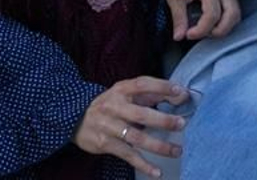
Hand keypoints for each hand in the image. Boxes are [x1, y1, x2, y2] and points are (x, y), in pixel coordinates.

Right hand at [72, 76, 188, 177]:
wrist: (76, 119)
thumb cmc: (110, 105)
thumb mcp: (125, 93)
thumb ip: (151, 94)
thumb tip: (180, 95)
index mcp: (121, 90)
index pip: (143, 85)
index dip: (162, 87)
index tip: (181, 92)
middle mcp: (114, 107)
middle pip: (141, 114)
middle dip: (163, 120)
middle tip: (181, 124)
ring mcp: (109, 127)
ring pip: (136, 138)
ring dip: (158, 146)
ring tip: (177, 150)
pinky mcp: (105, 144)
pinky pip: (127, 155)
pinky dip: (143, 164)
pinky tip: (157, 172)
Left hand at [163, 0, 240, 41]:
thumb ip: (179, 17)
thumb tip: (179, 37)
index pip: (212, 15)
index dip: (200, 31)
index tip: (188, 34)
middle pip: (232, 15)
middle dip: (219, 31)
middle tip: (202, 34)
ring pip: (236, 13)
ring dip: (224, 25)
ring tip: (207, 27)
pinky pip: (234, 7)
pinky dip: (225, 18)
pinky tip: (211, 18)